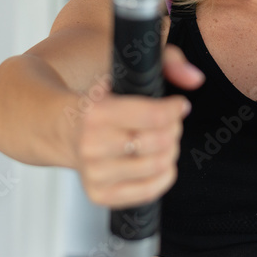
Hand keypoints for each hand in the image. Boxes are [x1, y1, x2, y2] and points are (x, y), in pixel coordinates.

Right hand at [72, 43, 203, 208]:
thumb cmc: (98, 101)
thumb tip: (195, 78)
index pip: (153, 117)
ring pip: (156, 166)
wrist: (61, 129)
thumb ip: (166, 62)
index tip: (179, 104)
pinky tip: (160, 160)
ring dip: (170, 151)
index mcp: (95, 113)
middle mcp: (91, 146)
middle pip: (158, 143)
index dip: (175, 109)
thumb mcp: (125, 71)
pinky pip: (148, 191)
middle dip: (174, 129)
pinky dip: (165, 175)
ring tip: (164, 140)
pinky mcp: (99, 194)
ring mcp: (94, 173)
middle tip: (170, 122)